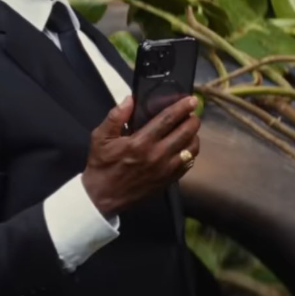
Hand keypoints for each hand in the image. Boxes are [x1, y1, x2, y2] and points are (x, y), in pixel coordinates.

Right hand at [82, 95, 200, 217]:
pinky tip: (185, 147)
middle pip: (185, 133)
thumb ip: (116, 116)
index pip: (167, 120)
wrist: (103, 196)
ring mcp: (165, 170)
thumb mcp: (100, 137)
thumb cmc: (102, 164)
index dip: (181, 108)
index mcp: (141, 142)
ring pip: (191, 149)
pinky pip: (188, 164)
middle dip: (192, 120)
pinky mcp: (168, 180)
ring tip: (190, 129)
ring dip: (194, 136)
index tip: (191, 99)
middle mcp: (157, 155)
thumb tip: (130, 99)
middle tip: (193, 112)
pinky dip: (190, 152)